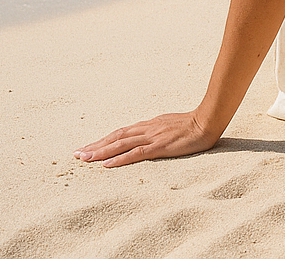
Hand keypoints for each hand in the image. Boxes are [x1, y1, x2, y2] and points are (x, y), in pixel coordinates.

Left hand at [75, 111, 218, 167]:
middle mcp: (146, 129)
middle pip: (115, 137)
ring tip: (84, 158)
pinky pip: (136, 153)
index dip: (103, 140)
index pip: (121, 133)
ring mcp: (152, 137)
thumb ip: (158, 130)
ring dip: (100, 151)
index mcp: (148, 125)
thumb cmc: (193, 124)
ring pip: (120, 144)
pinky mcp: (159, 146)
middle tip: (77, 153)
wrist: (208, 120)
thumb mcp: (170, 125)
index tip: (88, 146)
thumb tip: (148, 136)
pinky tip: (106, 165)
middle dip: (95, 145)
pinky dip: (119, 159)